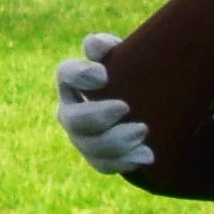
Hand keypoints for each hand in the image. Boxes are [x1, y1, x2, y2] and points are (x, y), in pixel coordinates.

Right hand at [52, 33, 152, 174]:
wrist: (142, 103)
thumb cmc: (128, 72)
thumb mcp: (121, 55)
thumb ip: (106, 47)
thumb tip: (94, 48)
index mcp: (72, 80)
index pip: (66, 74)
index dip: (81, 76)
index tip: (105, 75)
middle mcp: (70, 111)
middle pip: (74, 119)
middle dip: (98, 116)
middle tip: (125, 107)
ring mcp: (81, 138)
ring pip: (90, 147)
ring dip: (117, 141)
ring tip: (144, 131)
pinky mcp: (97, 158)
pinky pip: (106, 165)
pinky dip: (127, 161)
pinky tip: (147, 155)